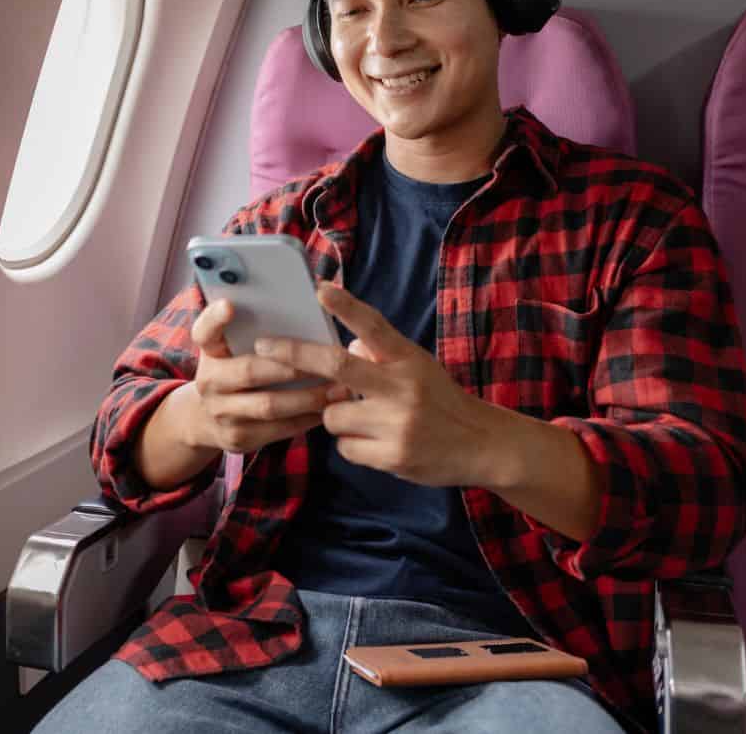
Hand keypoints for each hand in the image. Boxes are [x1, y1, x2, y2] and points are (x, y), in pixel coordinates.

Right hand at [185, 298, 340, 453]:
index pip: (204, 331)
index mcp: (209, 350)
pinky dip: (306, 418)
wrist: (205, 417)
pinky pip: (278, 429)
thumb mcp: (231, 346)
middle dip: (292, 367)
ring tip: (339, 388)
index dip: (215, 318)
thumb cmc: (234, 369)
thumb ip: (253, 327)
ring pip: (269, 405)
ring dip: (307, 397)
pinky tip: (328, 409)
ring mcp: (222, 413)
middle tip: (327, 361)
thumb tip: (306, 300)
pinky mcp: (238, 438)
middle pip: (250, 371)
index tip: (230, 305)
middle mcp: (209, 381)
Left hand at [252, 283, 509, 487]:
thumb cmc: (440, 399)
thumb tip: (344, 344)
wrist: (481, 444)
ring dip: (337, 417)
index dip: (347, 307)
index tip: (320, 288)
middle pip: (337, 366)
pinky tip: (377, 444)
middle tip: (264, 346)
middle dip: (294, 355)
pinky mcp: (393, 456)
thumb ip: (381, 354)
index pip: (374, 326)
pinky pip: (345, 447)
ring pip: (333, 415)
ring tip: (366, 421)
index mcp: (408, 359)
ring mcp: (397, 423)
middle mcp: (402, 387)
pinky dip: (352, 445)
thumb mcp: (417, 367)